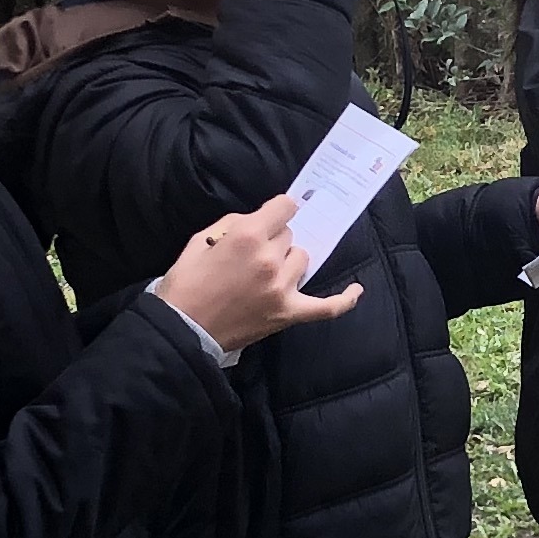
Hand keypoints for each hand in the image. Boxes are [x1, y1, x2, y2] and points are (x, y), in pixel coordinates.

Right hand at [157, 195, 365, 350]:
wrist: (182, 329)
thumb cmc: (186, 284)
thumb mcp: (200, 240)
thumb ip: (232, 224)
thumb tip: (258, 221)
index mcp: (247, 236)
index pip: (284, 207)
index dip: (277, 211)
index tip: (273, 217)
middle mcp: (270, 259)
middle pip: (289, 235)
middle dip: (273, 240)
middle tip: (251, 257)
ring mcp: (282, 288)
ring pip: (302, 259)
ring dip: (288, 262)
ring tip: (266, 273)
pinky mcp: (288, 314)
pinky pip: (327, 307)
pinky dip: (344, 299)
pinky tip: (356, 289)